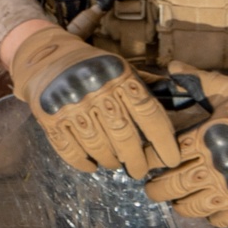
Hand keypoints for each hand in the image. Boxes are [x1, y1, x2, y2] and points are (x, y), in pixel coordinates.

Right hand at [6, 26, 183, 178]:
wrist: (45, 56)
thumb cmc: (92, 66)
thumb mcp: (121, 67)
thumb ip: (146, 86)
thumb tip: (182, 102)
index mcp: (118, 75)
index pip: (148, 112)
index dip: (163, 140)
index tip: (171, 159)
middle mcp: (95, 88)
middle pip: (124, 135)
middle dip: (136, 160)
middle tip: (139, 170)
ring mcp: (70, 104)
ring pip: (98, 146)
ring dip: (110, 161)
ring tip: (115, 163)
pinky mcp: (49, 118)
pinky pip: (71, 151)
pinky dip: (84, 163)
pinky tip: (92, 164)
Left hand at [147, 73, 227, 226]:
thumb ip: (200, 81)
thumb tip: (173, 65)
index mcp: (206, 137)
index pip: (166, 156)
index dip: (153, 161)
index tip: (149, 163)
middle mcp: (216, 166)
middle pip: (173, 186)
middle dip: (157, 189)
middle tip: (154, 188)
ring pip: (193, 207)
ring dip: (181, 205)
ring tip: (179, 200)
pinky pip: (222, 220)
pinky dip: (211, 217)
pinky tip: (209, 208)